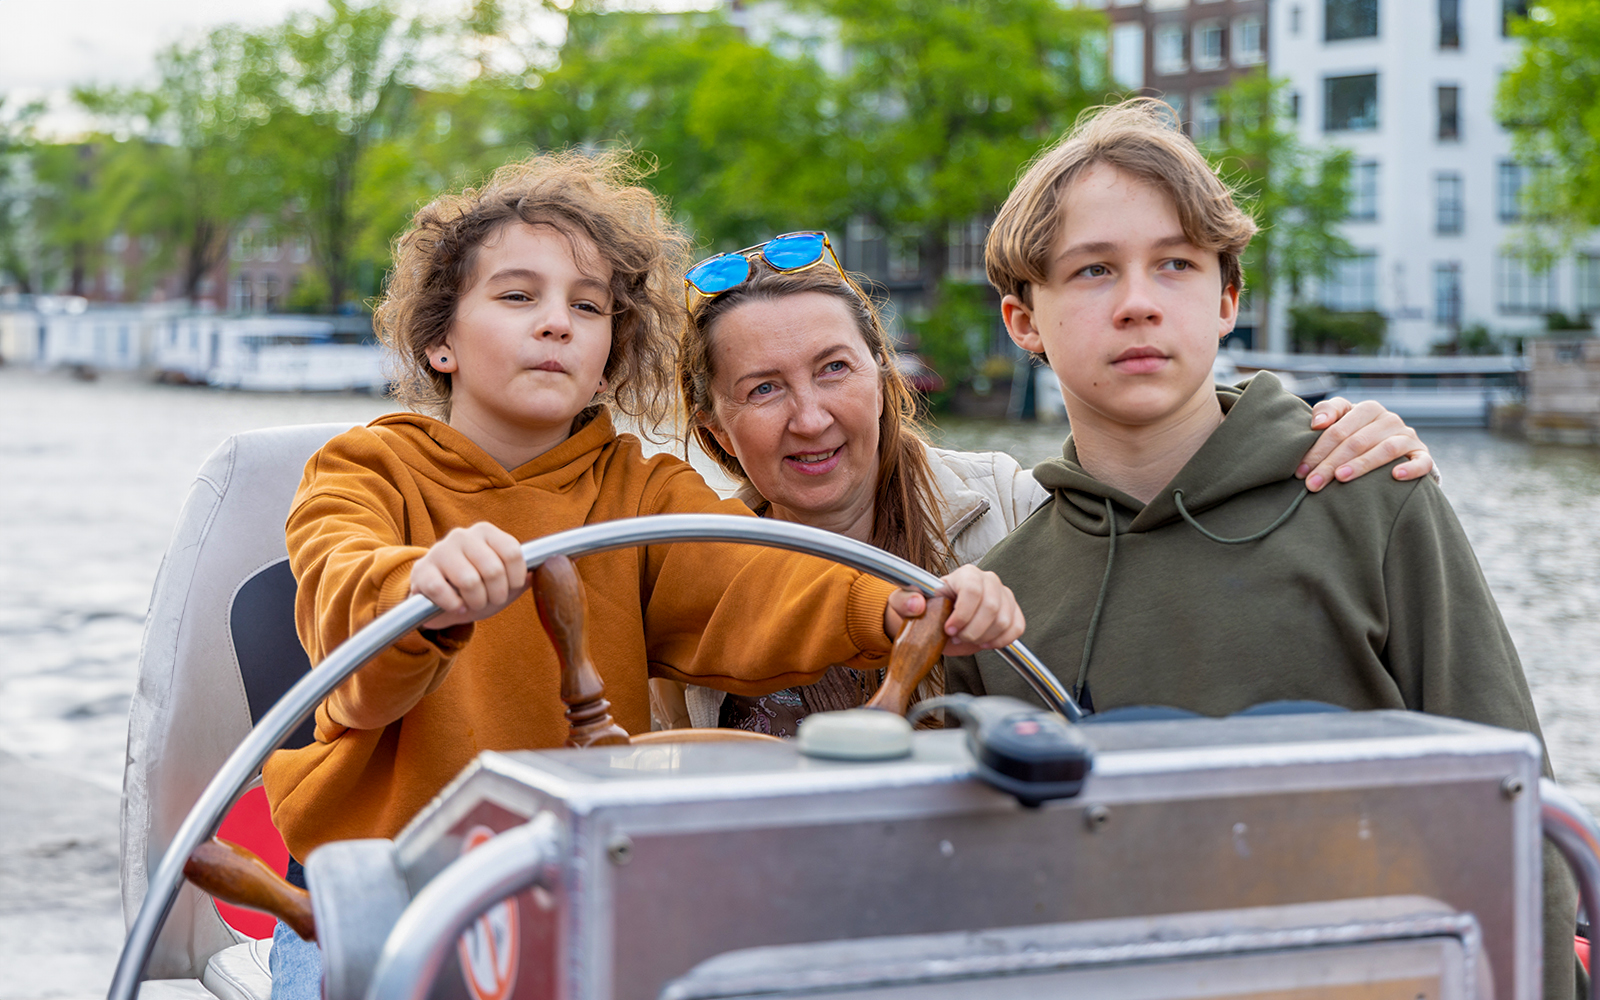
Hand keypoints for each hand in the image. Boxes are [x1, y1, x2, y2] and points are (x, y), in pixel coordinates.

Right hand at [410, 522, 529, 629]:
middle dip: (496, 594)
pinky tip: (455, 606)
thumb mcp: (503, 583)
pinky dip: (453, 605)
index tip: (510, 588)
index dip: (515, 578)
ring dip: (476, 602)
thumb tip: (538, 575)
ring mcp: (439, 550)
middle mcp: (463, 535)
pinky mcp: (421, 570)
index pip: (512, 552)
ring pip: (469, 581)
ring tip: (473, 603)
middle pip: (493, 569)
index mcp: (486, 532)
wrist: (438, 599)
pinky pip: (441, 590)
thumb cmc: (476, 588)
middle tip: (490, 600)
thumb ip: (523, 578)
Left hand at [885, 564, 1025, 657]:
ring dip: (984, 637)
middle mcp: (988, 580)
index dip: (962, 614)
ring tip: (967, 639)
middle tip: (956, 637)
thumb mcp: (906, 604)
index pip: (973, 589)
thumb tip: (917, 603)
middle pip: (991, 606)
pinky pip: (1017, 628)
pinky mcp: (1014, 612)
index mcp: (965, 574)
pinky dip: (1001, 640)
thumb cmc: (926, 609)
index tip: (949, 629)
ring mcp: (1004, 595)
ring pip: (1005, 620)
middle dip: (972, 630)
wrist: (939, 622)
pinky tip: (984, 642)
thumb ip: (905, 602)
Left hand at [1297, 397, 1434, 491]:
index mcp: (1367, 409)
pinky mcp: (1422, 454)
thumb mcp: (1340, 419)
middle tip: (1313, 483)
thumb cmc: (1356, 433)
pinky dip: (1411, 468)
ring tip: (1341, 478)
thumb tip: (1317, 423)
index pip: (1339, 429)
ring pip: (1385, 449)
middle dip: (1331, 463)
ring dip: (1362, 464)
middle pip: (1357, 441)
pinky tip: (1395, 476)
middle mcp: (1389, 419)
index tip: (1301, 470)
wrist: (1394, 448)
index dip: (1318, 450)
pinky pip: (1422, 461)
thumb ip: (1326, 412)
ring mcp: (1407, 436)